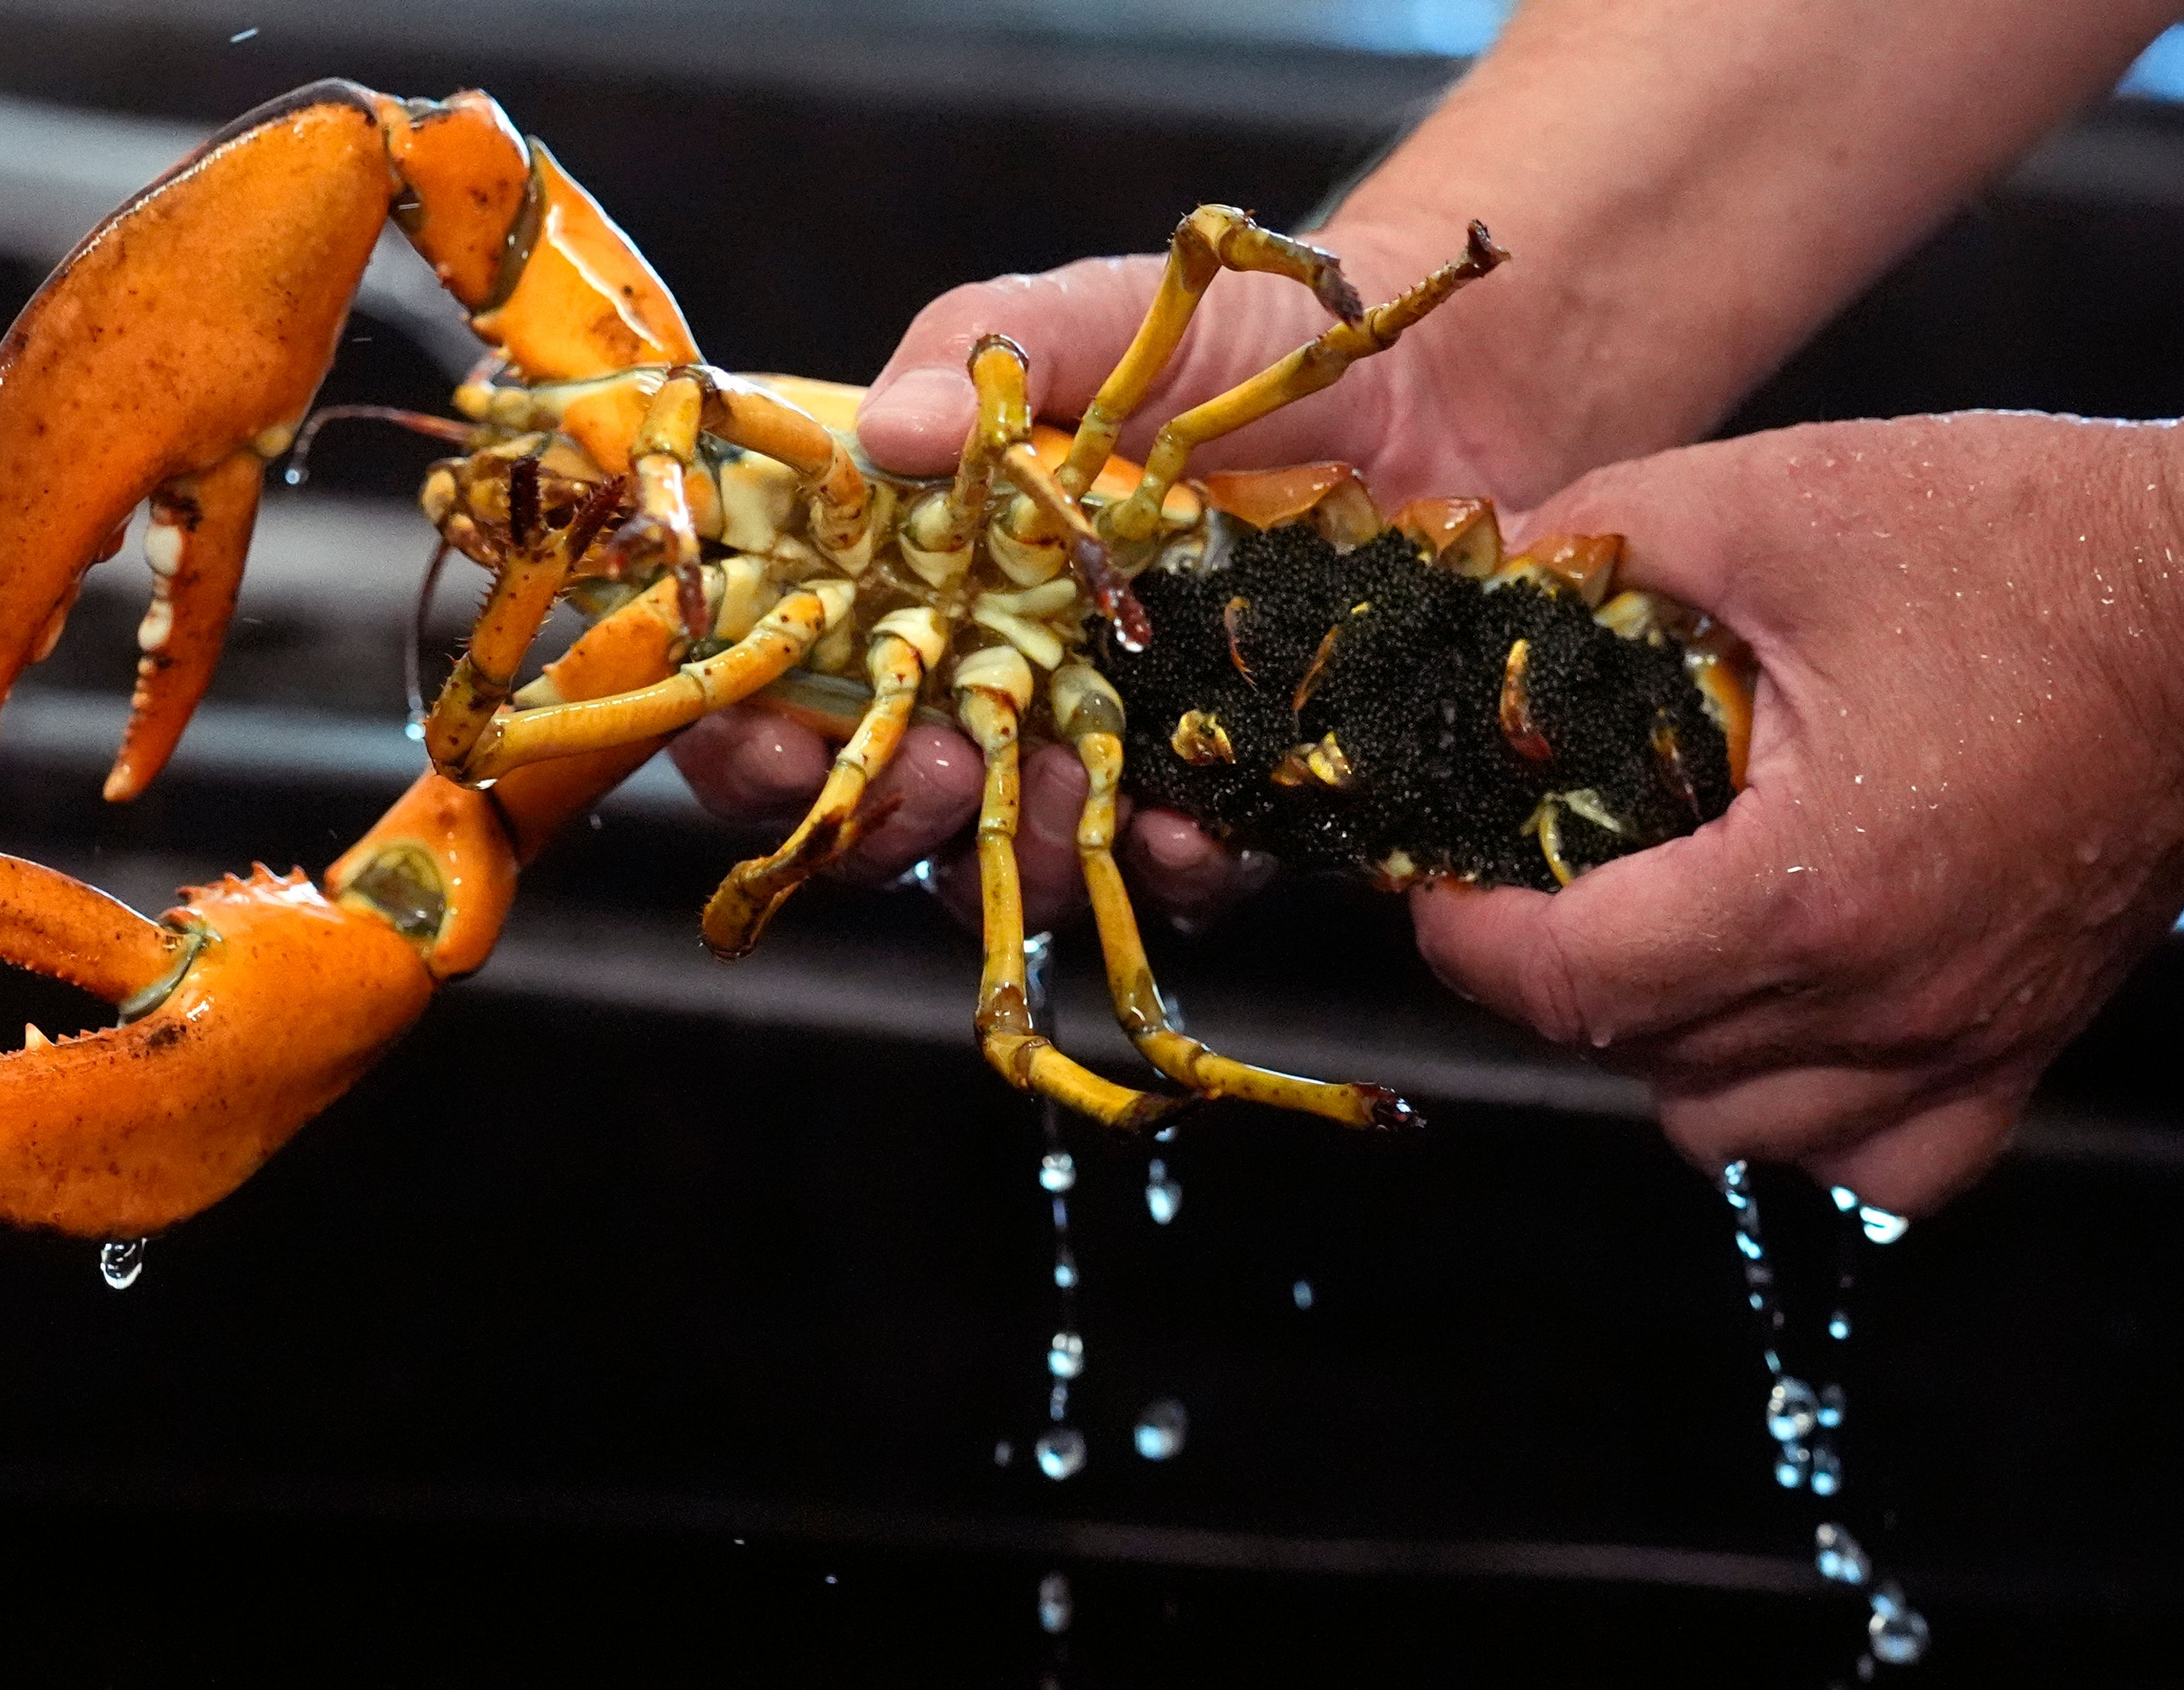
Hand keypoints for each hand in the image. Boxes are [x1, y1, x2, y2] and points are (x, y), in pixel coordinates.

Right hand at [673, 215, 1536, 926]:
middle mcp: (993, 687)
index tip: (770, 739)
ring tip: (1063, 798)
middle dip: (883, 818)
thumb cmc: (1225, 355)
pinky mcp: (1218, 795)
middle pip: (882, 811)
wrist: (1432, 395)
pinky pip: (1171, 875)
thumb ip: (977, 356)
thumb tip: (890, 427)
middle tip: (926, 771)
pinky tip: (1193, 828)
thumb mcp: (1089, 321)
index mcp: (921, 585)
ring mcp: (1102, 752)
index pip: (787, 687)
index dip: (751, 736)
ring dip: (1018, 855)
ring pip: (1013, 866)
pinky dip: (1171, 867)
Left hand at [1413, 410, 2183, 1211]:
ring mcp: (1963, 1041)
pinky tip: (1790, 1021)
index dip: (1467, 938)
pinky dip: (1810, 1116)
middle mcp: (1883, 1001)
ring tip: (1656, 937)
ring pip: (1738, 1129)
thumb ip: (1613, 536)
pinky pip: (1884, 1163)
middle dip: (1547, 978)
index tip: (1437, 884)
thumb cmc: (2034, 546)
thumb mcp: (1786, 499)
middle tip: (1531, 883)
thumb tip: (1496, 576)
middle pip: (1636, 1059)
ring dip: (1664, 1049)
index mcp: (1805, 889)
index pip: (1568, 984)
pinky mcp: (2026, 1045)